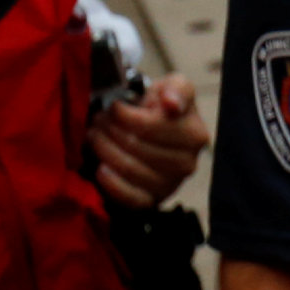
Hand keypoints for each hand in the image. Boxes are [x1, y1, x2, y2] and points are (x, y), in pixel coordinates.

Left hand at [89, 73, 206, 207]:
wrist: (151, 134)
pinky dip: (112, 183)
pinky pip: (131, 198)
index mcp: (194, 134)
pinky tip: (101, 169)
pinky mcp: (154, 201)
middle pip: (138, 147)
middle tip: (98, 122)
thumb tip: (172, 103)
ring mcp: (171, 184)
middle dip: (111, 131)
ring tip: (95, 137)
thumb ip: (177, 89)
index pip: (153, 127)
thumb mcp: (172, 87)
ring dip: (105, 151)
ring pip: (131, 169)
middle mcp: (188, 162)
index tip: (112, 107)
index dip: (125, 116)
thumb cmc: (159, 110)